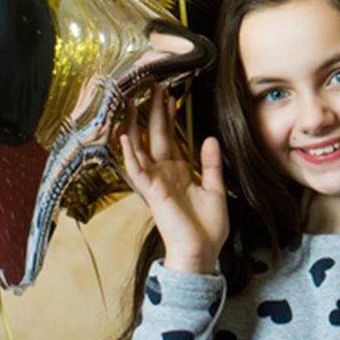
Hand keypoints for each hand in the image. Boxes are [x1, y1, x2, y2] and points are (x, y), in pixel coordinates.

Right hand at [119, 82, 228, 274]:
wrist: (201, 252)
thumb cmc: (207, 228)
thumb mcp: (215, 189)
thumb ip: (210, 164)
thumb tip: (209, 138)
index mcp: (177, 172)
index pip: (170, 138)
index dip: (169, 117)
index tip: (171, 95)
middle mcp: (163, 174)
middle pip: (154, 136)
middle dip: (152, 112)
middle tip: (151, 86)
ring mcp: (155, 182)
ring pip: (139, 149)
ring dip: (134, 126)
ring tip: (129, 103)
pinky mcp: (152, 193)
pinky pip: (137, 171)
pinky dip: (129, 154)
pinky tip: (124, 137)